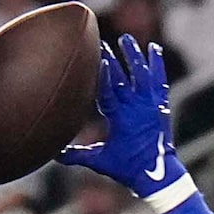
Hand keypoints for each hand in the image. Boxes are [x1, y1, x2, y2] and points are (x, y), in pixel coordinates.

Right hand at [59, 34, 178, 197]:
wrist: (158, 175)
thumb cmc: (127, 168)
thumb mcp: (100, 161)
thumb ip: (77, 155)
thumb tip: (53, 153)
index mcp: (120, 119)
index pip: (109, 92)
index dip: (104, 75)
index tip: (99, 57)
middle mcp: (136, 108)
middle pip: (123, 79)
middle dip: (114, 61)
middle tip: (105, 43)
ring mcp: (150, 104)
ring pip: (142, 74)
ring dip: (134, 55)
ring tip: (126, 39)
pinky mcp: (161, 104)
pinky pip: (159, 79)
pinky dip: (156, 63)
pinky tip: (153, 48)